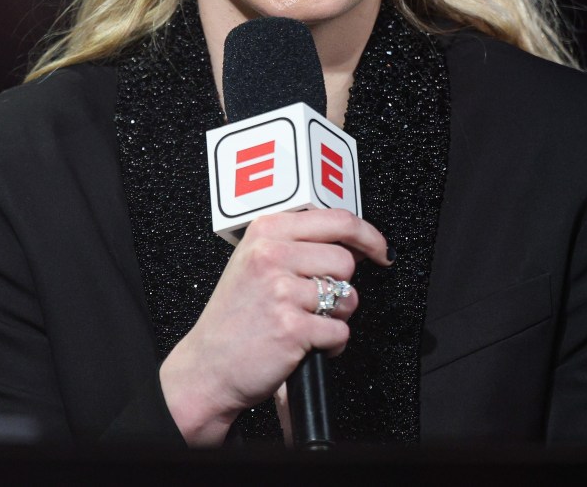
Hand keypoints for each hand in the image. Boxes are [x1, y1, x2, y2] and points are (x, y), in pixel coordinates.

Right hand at [158, 208, 392, 445]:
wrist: (207, 367)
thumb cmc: (234, 317)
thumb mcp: (254, 260)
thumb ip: (296, 242)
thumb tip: (353, 241)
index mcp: (266, 231)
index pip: (337, 220)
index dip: (368, 236)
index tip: (379, 250)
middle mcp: (272, 255)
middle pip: (345, 261)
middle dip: (340, 286)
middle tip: (315, 303)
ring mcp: (281, 291)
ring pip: (347, 296)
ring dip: (337, 317)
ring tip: (306, 323)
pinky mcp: (292, 328)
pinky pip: (340, 332)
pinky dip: (331, 345)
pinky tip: (305, 346)